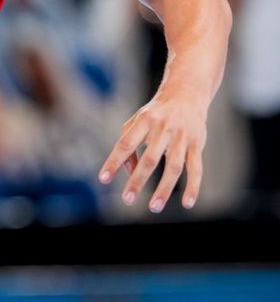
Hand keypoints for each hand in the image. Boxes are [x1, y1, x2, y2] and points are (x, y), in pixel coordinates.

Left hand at [98, 89, 208, 211]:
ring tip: (154, 207)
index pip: (125, 144)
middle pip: (150, 159)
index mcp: (143, 121)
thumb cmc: (155, 113)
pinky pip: (196, 169)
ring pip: (174, 167)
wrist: (187, 94)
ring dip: (164, 189)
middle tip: (127, 199)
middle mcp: (163, 129)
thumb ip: (128, 144)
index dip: (113, 162)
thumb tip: (128, 172)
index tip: (103, 179)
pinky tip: (188, 204)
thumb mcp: (137, 121)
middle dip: (138, 180)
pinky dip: (193, 187)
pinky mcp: (197, 144)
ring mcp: (182, 137)